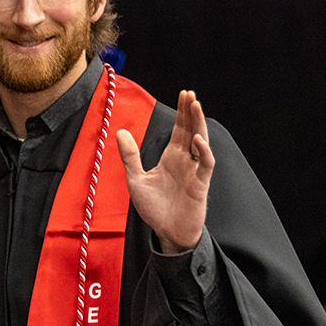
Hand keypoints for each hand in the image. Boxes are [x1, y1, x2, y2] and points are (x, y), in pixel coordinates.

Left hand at [115, 89, 212, 253]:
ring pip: (202, 142)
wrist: (166, 232)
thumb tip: (120, 132)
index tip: (183, 94)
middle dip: (190, 111)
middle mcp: (186, 160)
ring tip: (195, 105)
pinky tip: (197, 139)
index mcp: (172, 157)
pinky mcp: (201, 184)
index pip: (179, 129)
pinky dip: (204, 151)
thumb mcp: (136, 179)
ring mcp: (195, 171)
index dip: (181, 112)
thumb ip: (130, 156)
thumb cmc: (154, 208)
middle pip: (191, 130)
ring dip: (199, 124)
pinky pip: (206, 164)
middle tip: (190, 93)